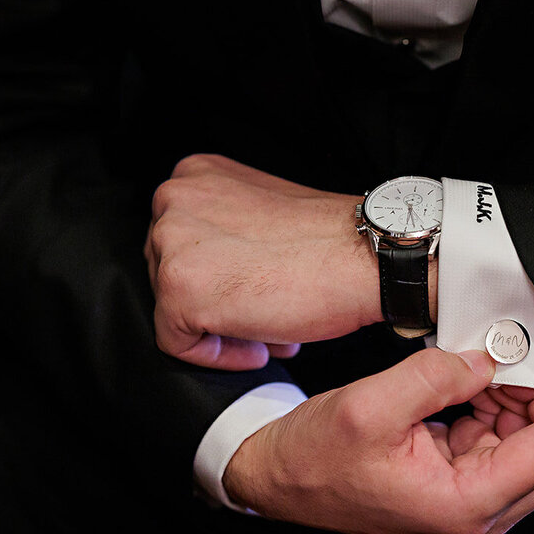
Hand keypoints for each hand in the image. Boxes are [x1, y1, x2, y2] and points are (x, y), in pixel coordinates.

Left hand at [144, 154, 381, 369]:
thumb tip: (215, 276)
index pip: (179, 243)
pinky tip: (260, 347)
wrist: (365, 258)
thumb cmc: (329, 242)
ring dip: (221, 330)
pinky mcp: (178, 289)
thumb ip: (225, 230)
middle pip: (168, 275)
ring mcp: (171, 243)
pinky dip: (217, 357)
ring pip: (173, 309)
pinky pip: (178, 343)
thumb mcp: (260, 212)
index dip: (218, 279)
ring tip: (270, 333)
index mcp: (195, 175)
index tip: (250, 297)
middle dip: (217, 305)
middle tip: (265, 321)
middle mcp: (174, 199)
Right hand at [224, 348, 533, 533]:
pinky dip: (496, 408)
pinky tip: (471, 383)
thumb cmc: (314, 458)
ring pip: (531, 445)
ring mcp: (471, 500)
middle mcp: (479, 511)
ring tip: (484, 366)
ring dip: (520, 403)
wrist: (276, 479)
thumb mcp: (369, 407)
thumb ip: (435, 377)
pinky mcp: (458, 484)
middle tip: (528, 357)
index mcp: (467, 503)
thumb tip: (485, 357)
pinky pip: (501, 441)